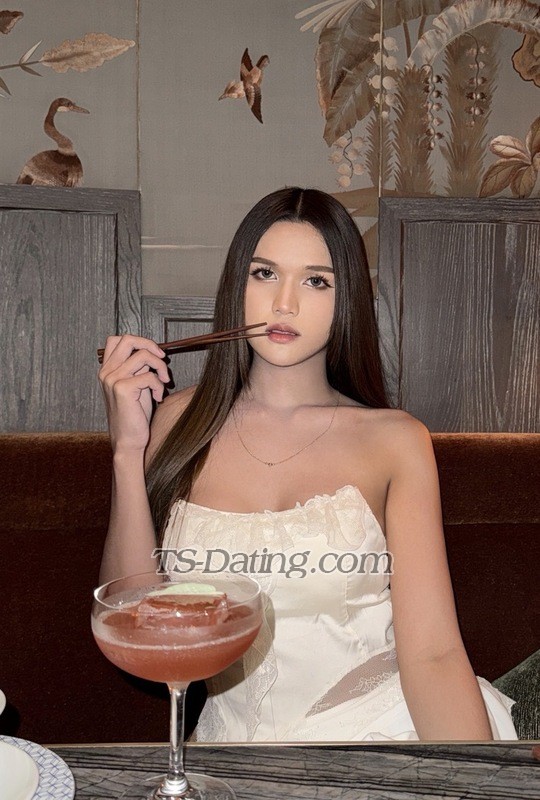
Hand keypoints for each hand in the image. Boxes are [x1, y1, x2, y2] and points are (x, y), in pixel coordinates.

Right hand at [98, 335, 169, 452]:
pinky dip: (159, 386)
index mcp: (107, 370)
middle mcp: (106, 372)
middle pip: (128, 340)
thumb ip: (138, 368)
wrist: (129, 440)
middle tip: (162, 359)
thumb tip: (153, 352)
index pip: (117, 339)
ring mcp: (112, 379)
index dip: (139, 341)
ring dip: (160, 367)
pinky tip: (158, 397)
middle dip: (151, 345)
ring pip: (143, 356)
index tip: (154, 353)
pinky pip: (149, 376)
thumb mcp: (135, 385)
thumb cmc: (134, 415)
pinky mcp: (122, 389)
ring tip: (163, 382)